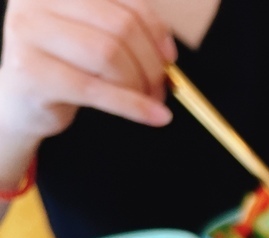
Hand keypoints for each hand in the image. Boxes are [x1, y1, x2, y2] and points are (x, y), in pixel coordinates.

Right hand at [0, 0, 176, 144]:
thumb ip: (127, 32)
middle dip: (151, 63)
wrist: (21, 101)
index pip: (125, 1)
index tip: (169, 58)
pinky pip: (96, 90)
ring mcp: (29, 33)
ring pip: (109, 55)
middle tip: (159, 88)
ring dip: (140, 85)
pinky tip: (156, 116)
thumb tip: (167, 52)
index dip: (155, 30)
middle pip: (121, 28)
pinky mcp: (31, 72)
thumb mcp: (93, 38)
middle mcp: (37, 2)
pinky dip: (134, 106)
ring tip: (148, 101)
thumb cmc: (65, 67)